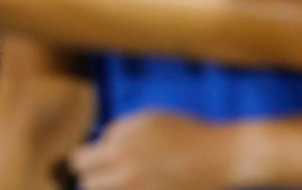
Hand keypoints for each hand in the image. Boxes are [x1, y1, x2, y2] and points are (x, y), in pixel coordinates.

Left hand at [71, 112, 234, 189]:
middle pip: (86, 185)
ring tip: (125, 181)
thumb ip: (119, 130)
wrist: (222, 156)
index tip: (95, 161)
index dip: (85, 160)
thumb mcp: (149, 119)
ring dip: (109, 189)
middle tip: (108, 176)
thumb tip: (99, 145)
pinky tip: (141, 187)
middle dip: (93, 179)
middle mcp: (127, 172)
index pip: (79, 160)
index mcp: (122, 146)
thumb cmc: (186, 132)